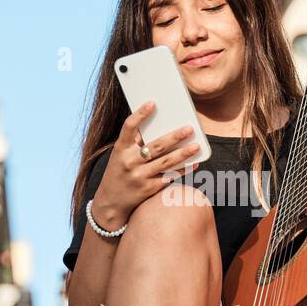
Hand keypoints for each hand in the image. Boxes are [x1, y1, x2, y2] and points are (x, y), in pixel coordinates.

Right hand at [92, 100, 201, 230]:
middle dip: (174, 137)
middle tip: (190, 128)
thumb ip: (135, 142)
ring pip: (166, 162)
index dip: (140, 114)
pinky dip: (182, 170)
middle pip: (155, 146)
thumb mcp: (120, 155)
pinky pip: (169, 177)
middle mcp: (129, 162)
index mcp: (120, 149)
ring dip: (183, 154)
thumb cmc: (119, 172)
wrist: (110, 202)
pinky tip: (193, 163)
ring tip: (196, 146)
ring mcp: (139, 176)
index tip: (152, 103)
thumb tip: (159, 125)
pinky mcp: (148, 189)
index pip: (128, 127)